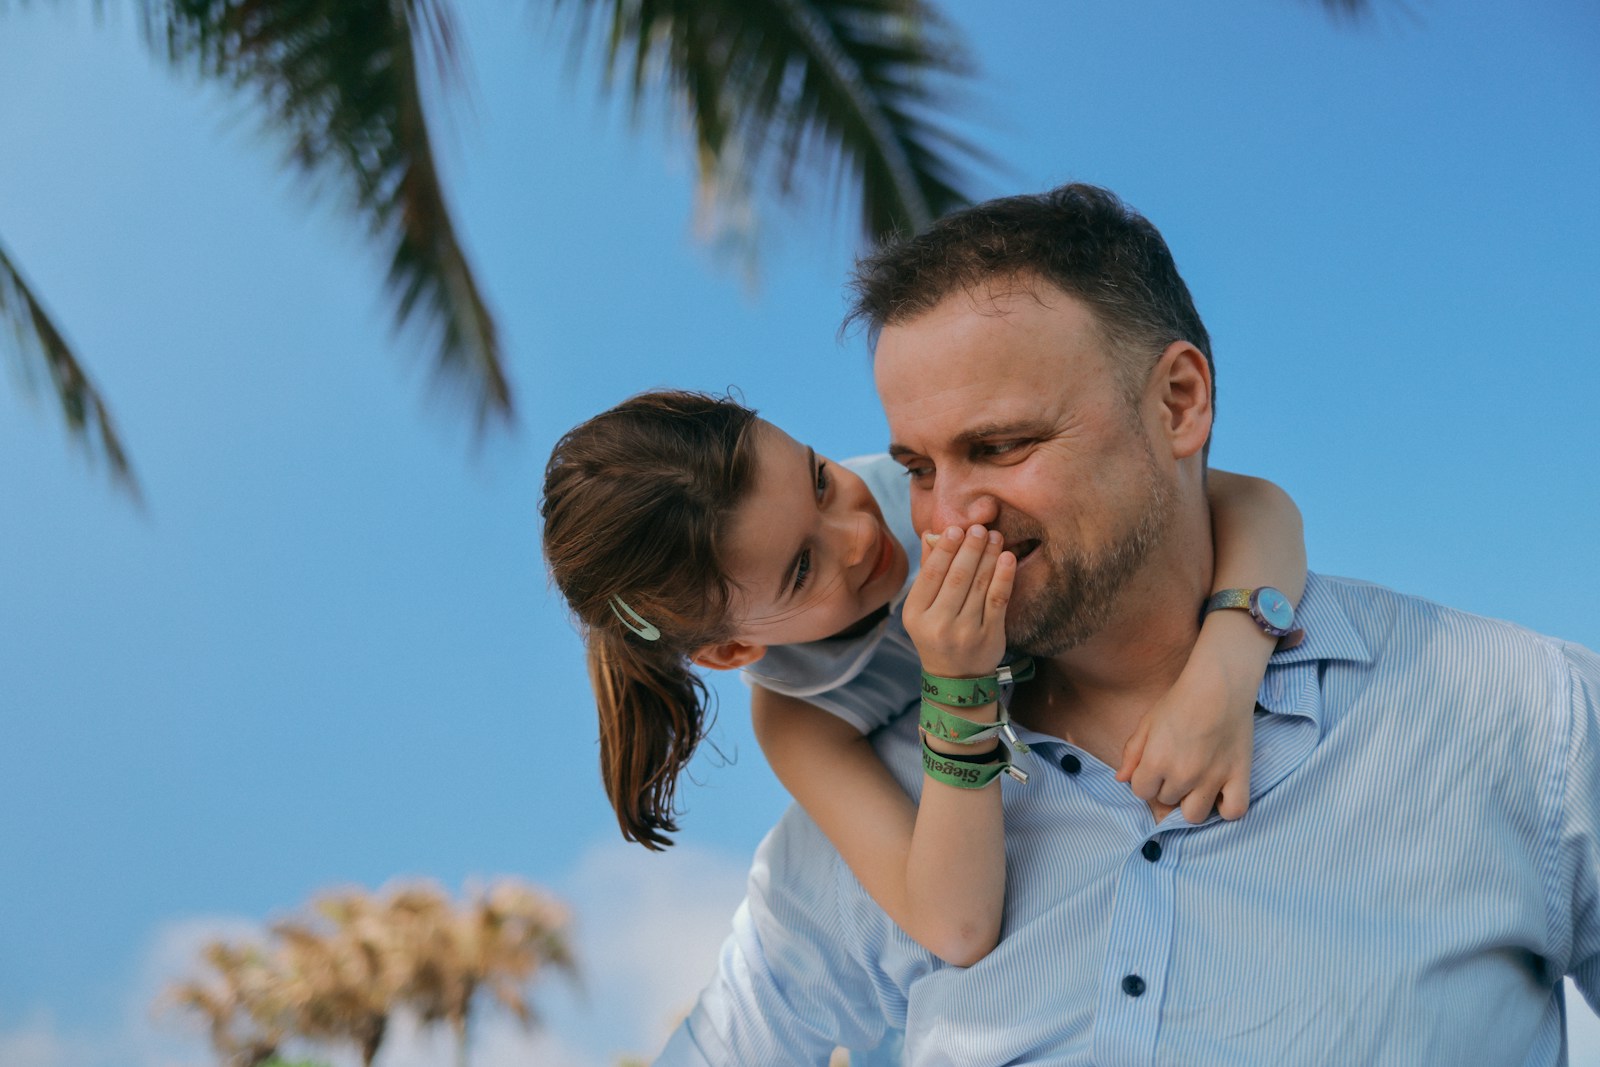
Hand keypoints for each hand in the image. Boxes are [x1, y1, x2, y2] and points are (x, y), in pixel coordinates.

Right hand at [902, 525, 1014, 679]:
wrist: (957, 678)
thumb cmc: (937, 634)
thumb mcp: (923, 608)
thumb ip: (928, 572)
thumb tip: (932, 534)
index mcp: (916, 614)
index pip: (932, 574)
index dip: (945, 549)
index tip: (956, 529)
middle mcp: (938, 624)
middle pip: (957, 577)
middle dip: (970, 548)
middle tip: (980, 528)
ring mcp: (965, 631)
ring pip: (979, 585)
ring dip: (988, 556)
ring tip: (995, 537)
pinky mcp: (990, 635)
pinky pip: (998, 599)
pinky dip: (1004, 576)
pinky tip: (1007, 558)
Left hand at [1116, 652, 1254, 823]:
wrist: (1219, 684)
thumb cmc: (1180, 700)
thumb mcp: (1148, 722)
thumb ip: (1132, 753)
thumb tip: (1121, 779)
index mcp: (1156, 761)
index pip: (1141, 792)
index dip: (1146, 780)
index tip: (1155, 768)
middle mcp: (1183, 775)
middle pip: (1166, 802)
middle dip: (1167, 788)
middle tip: (1178, 767)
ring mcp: (1212, 778)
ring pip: (1194, 815)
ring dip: (1191, 802)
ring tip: (1196, 784)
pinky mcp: (1239, 776)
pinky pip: (1233, 812)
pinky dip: (1227, 809)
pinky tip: (1221, 794)